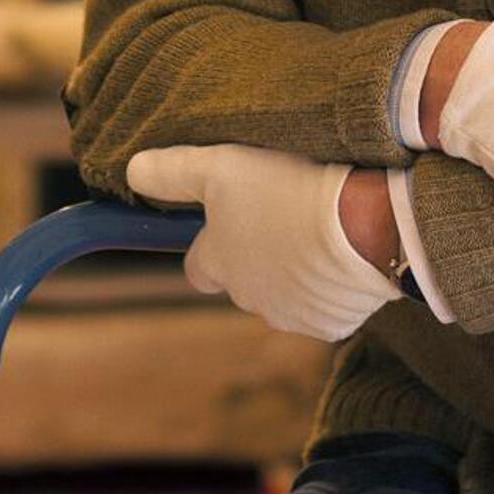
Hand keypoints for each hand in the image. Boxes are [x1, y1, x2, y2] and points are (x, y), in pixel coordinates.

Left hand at [124, 144, 400, 341]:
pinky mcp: (330, 326)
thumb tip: (132, 172)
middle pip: (244, 282)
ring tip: (322, 229)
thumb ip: (171, 173)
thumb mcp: (220, 167)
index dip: (212, 246)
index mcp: (217, 264)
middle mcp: (246, 298)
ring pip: (286, 295)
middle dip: (260, 257)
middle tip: (287, 215)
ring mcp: (289, 316)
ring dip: (297, 270)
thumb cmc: (287, 189)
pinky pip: (327, 307)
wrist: (362, 225)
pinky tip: (348, 253)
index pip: (198, 269)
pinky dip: (334, 286)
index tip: (233, 221)